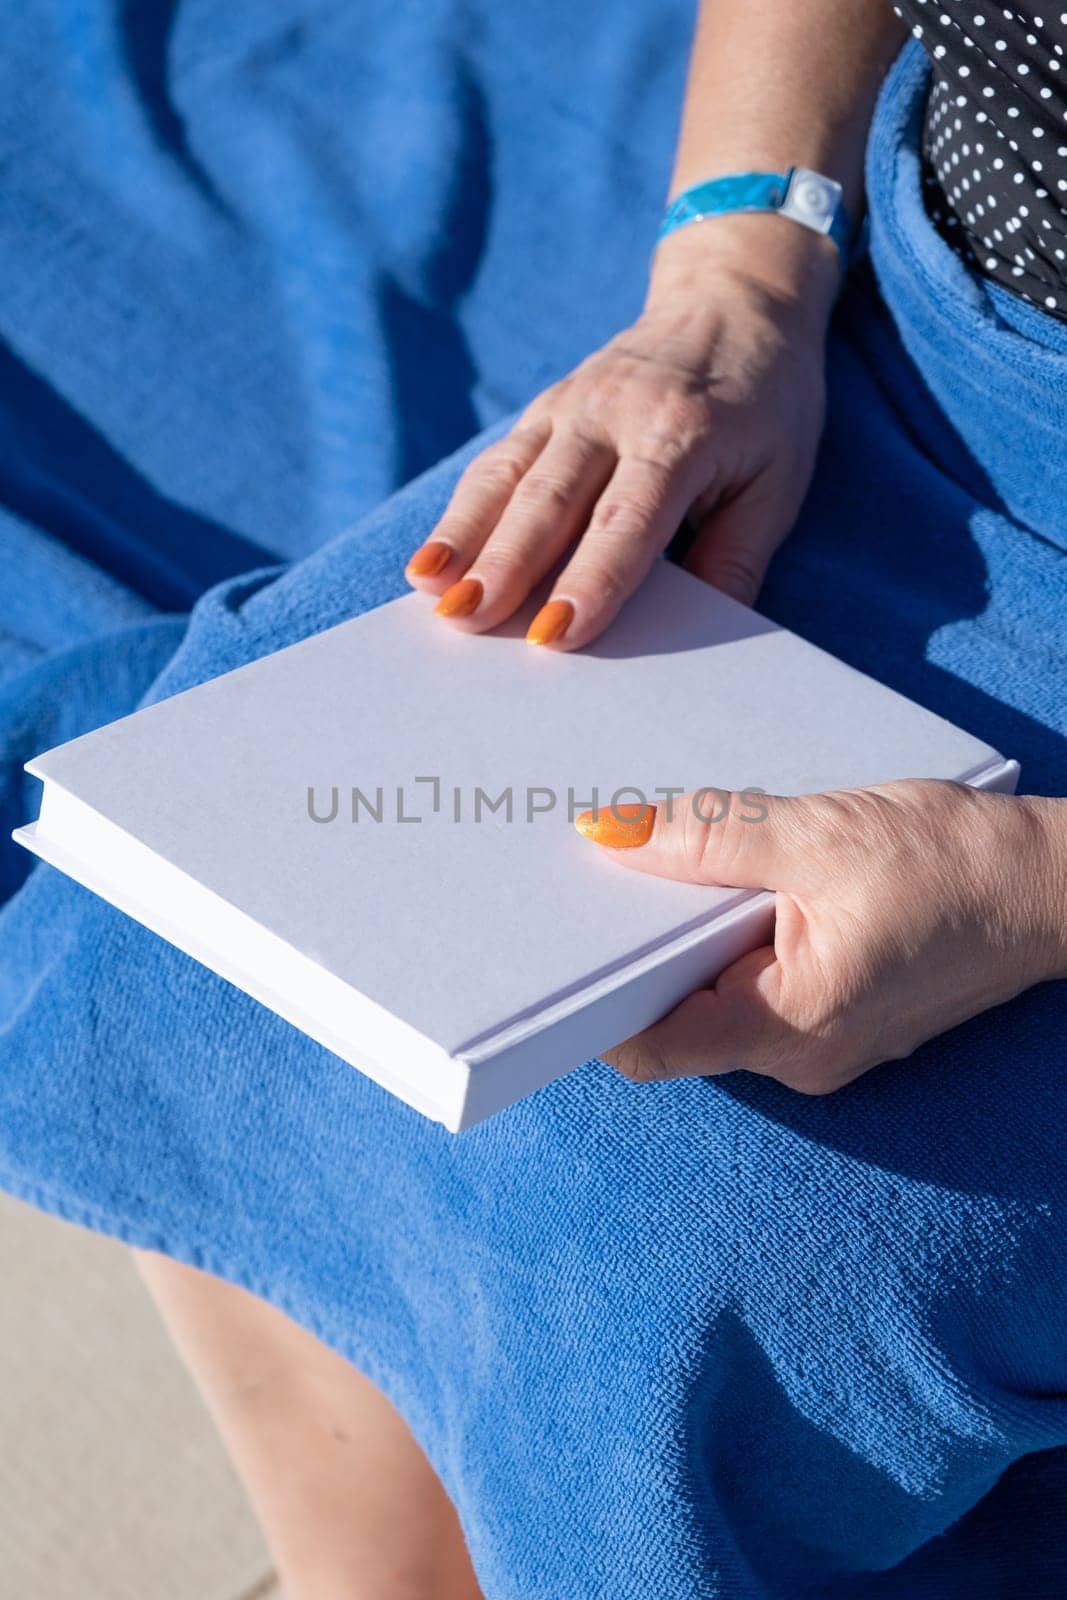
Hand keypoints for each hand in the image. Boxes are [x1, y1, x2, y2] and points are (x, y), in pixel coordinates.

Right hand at [405, 216, 838, 648]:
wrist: (739, 297)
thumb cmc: (769, 404)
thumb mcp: (779, 481)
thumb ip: (737, 557)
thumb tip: (702, 638)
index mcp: (682, 431)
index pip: (628, 519)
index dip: (591, 580)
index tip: (556, 635)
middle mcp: (615, 411)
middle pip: (549, 500)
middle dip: (504, 565)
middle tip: (467, 620)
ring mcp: (571, 403)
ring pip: (507, 478)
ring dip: (463, 538)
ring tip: (428, 590)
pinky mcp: (545, 408)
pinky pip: (497, 465)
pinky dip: (461, 513)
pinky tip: (430, 561)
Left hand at [575, 781, 1066, 1092]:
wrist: (1055, 887)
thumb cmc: (955, 864)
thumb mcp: (820, 835)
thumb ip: (709, 837)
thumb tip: (609, 835)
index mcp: (791, 1024)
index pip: (653, 1047)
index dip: (591, 1004)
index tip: (553, 948)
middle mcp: (800, 1054)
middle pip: (678, 1023)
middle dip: (633, 960)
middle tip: (590, 889)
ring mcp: (822, 1040)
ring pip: (717, 1002)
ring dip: (685, 943)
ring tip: (653, 872)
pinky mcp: (838, 1014)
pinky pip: (758, 987)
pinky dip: (730, 942)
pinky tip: (722, 883)